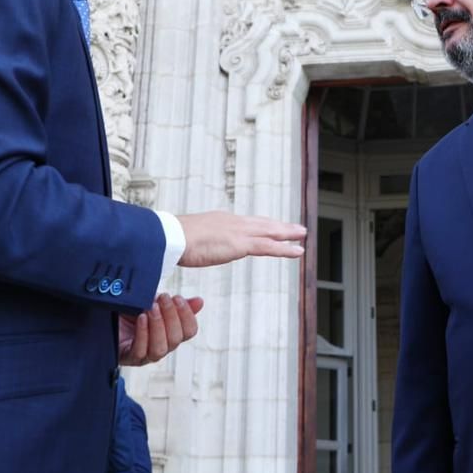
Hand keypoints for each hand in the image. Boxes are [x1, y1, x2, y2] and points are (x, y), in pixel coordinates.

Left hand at [118, 294, 204, 364]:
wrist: (103, 313)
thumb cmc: (131, 309)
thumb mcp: (154, 302)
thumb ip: (175, 304)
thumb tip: (200, 301)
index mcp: (170, 333)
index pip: (189, 331)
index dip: (187, 316)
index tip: (178, 298)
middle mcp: (161, 346)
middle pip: (176, 340)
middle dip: (171, 316)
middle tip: (163, 298)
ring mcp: (145, 355)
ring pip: (160, 349)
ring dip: (158, 326)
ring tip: (151, 308)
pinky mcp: (128, 357)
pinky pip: (140, 351)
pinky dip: (142, 333)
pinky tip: (141, 318)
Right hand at [176, 212, 306, 266]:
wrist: (170, 237)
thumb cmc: (171, 241)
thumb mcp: (185, 240)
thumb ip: (192, 243)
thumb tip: (186, 249)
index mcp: (220, 221)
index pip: (246, 223)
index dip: (261, 225)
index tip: (270, 226)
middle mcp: (232, 222)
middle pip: (262, 223)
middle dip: (279, 225)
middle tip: (295, 227)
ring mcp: (238, 232)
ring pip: (270, 232)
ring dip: (288, 234)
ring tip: (302, 235)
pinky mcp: (242, 244)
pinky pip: (270, 246)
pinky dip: (286, 249)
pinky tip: (298, 251)